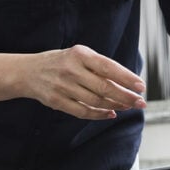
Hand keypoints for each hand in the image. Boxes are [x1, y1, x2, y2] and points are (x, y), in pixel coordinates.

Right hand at [22, 44, 145, 119]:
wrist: (28, 71)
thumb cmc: (62, 62)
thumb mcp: (80, 55)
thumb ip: (100, 66)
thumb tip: (128, 82)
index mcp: (80, 54)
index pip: (108, 67)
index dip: (127, 78)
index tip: (141, 86)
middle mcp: (71, 69)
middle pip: (104, 87)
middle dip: (126, 96)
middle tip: (140, 102)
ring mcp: (62, 86)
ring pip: (95, 101)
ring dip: (115, 105)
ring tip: (128, 106)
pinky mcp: (56, 101)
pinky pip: (82, 111)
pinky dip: (99, 114)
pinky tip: (111, 113)